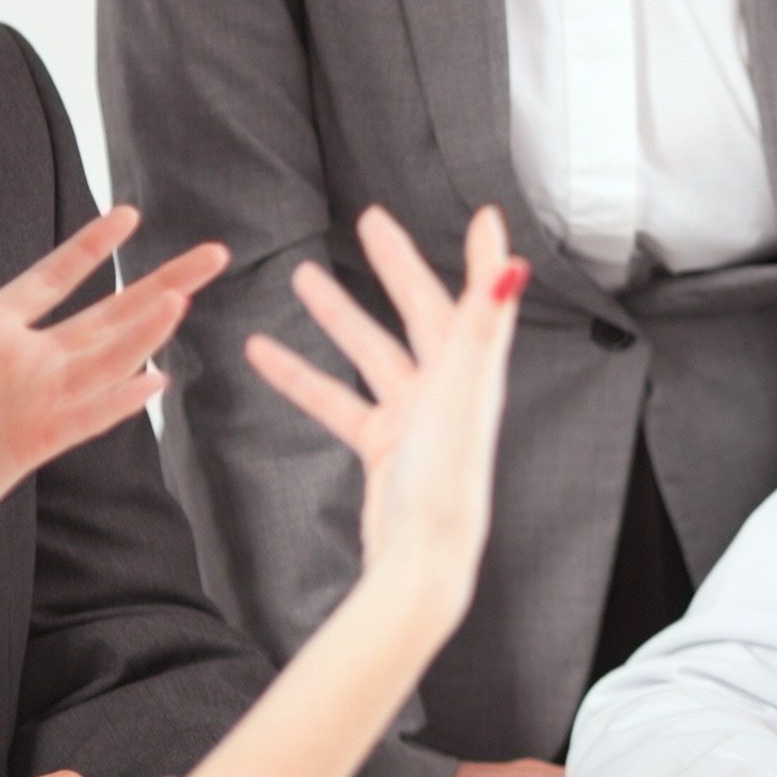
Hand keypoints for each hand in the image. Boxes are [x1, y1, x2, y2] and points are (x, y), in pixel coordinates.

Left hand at [0, 205, 229, 649]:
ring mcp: (37, 400)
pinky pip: (90, 417)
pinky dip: (121, 401)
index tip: (130, 214)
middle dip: (161, 282)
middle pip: (106, 311)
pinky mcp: (39, 442)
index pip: (54, 277)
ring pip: (108, 358)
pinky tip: (157, 381)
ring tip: (184, 300)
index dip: (92, 247)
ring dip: (145, 332)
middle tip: (213, 255)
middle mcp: (24, 359)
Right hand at [245, 204, 520, 616]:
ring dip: (338, 316)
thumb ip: (483, 323)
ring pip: (370, 352)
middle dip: (393, 267)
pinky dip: (301, 376)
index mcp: (473, 369)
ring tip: (297, 275)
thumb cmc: (447, 478)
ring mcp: (413, 418)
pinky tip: (262, 353)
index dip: (478, 256)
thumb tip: (514, 265)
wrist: (420, 560)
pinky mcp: (382, 448)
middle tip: (368, 221)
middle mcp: (448, 388)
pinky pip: (336, 400)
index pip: (472, 296)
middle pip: (418, 312)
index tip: (482, 217)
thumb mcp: (463, 389)